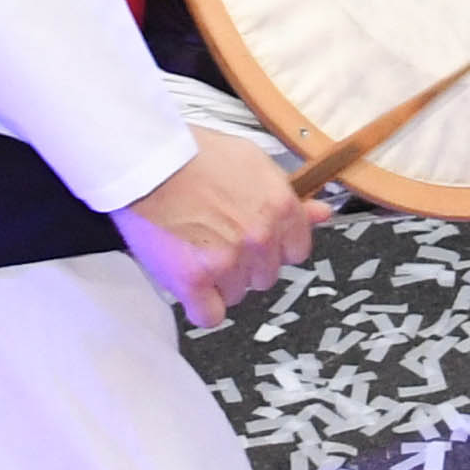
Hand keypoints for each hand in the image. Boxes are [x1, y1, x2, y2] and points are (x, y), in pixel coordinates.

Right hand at [114, 131, 322, 329]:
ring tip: (193, 247)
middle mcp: (260, 237)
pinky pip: (210, 315)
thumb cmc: (192, 154)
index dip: (271, 246)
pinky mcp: (195, 280)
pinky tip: (187, 279)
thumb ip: (286, 195)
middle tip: (213, 236)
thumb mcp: (250, 162)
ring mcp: (228, 261)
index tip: (250, 237)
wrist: (146, 160)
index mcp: (280, 207)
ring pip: (236, 294)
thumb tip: (322, 214)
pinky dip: (199, 303)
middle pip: (265, 276)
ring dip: (218, 281)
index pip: (296, 251)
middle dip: (243, 263)